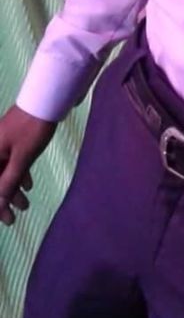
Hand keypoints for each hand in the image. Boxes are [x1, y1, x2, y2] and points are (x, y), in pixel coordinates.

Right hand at [0, 105, 56, 225]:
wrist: (46, 99)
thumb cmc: (32, 129)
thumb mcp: (21, 158)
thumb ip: (8, 182)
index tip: (4, 219)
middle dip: (2, 200)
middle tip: (13, 219)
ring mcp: (2, 144)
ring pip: (3, 172)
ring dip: (12, 189)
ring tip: (25, 205)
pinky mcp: (13, 140)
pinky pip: (11, 162)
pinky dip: (18, 174)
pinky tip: (28, 185)